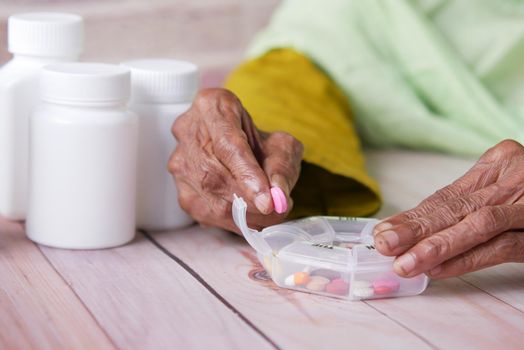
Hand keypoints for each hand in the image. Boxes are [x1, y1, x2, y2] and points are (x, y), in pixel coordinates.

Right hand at [168, 88, 303, 232]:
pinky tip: (250, 216)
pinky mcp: (181, 189)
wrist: (235, 142)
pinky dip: (233, 222)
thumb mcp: (280, 143)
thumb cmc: (258, 139)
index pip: (228, 146)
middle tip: (279, 210)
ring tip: (269, 213)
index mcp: (212, 107)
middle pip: (217, 176)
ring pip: (209, 200)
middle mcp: (187, 131)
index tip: (268, 201)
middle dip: (251, 202)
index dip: (248, 176)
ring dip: (245, 216)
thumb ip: (282, 167)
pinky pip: (206, 213)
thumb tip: (278, 198)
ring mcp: (179, 162)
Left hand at [373, 140, 523, 278]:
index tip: (383, 230)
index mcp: (499, 162)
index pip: (447, 195)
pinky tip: (439, 268)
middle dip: (415, 230)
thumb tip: (415, 229)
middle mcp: (512, 178)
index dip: (412, 216)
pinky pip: (501, 247)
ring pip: (475, 225)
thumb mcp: (504, 187)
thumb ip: (468, 202)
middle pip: (455, 208)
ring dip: (435, 247)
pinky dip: (467, 259)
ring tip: (404, 263)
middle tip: (384, 245)